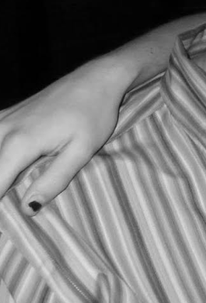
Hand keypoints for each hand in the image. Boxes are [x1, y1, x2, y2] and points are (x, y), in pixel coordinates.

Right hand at [0, 57, 125, 214]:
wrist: (99, 78)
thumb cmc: (95, 113)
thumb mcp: (82, 151)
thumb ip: (54, 180)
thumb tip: (28, 208)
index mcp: (20, 143)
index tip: (5, 224)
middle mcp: (4, 130)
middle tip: (10, 215)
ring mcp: (3, 119)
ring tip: (12, 186)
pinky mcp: (7, 114)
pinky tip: (6, 166)